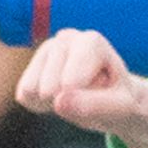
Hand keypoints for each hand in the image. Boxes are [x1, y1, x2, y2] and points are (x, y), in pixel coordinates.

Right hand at [13, 28, 147, 147]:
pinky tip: (62, 99)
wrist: (115, 100)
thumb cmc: (123, 101)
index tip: (99, 94)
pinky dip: (42, 106)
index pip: (70, 81)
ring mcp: (47, 51)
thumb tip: (59, 101)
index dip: (80, 97)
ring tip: (78, 96)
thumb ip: (96, 105)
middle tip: (91, 97)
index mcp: (91, 42)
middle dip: (69, 102)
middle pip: (49, 87)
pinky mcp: (33, 67)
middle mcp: (66, 39)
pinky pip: (24, 96)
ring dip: (55, 104)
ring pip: (33, 90)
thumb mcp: (122, 108)